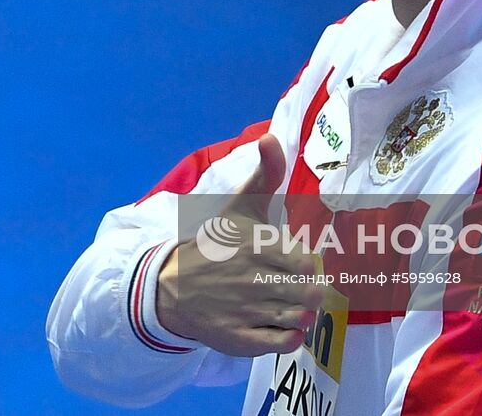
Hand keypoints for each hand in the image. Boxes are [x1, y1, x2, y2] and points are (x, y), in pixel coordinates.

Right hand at [154, 134, 323, 356]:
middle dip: (308, 291)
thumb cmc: (214, 245)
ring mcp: (244, 312)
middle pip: (310, 294)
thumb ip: (265, 174)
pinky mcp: (238, 340)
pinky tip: (278, 324)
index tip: (294, 263)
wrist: (171, 286)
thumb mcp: (239, 207)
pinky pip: (283, 345)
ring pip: (300, 319)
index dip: (307, 265)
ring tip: (282, 303)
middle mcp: (251, 280)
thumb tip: (271, 136)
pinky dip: (288, 337)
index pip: (309, 263)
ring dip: (298, 314)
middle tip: (292, 286)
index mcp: (256, 246)